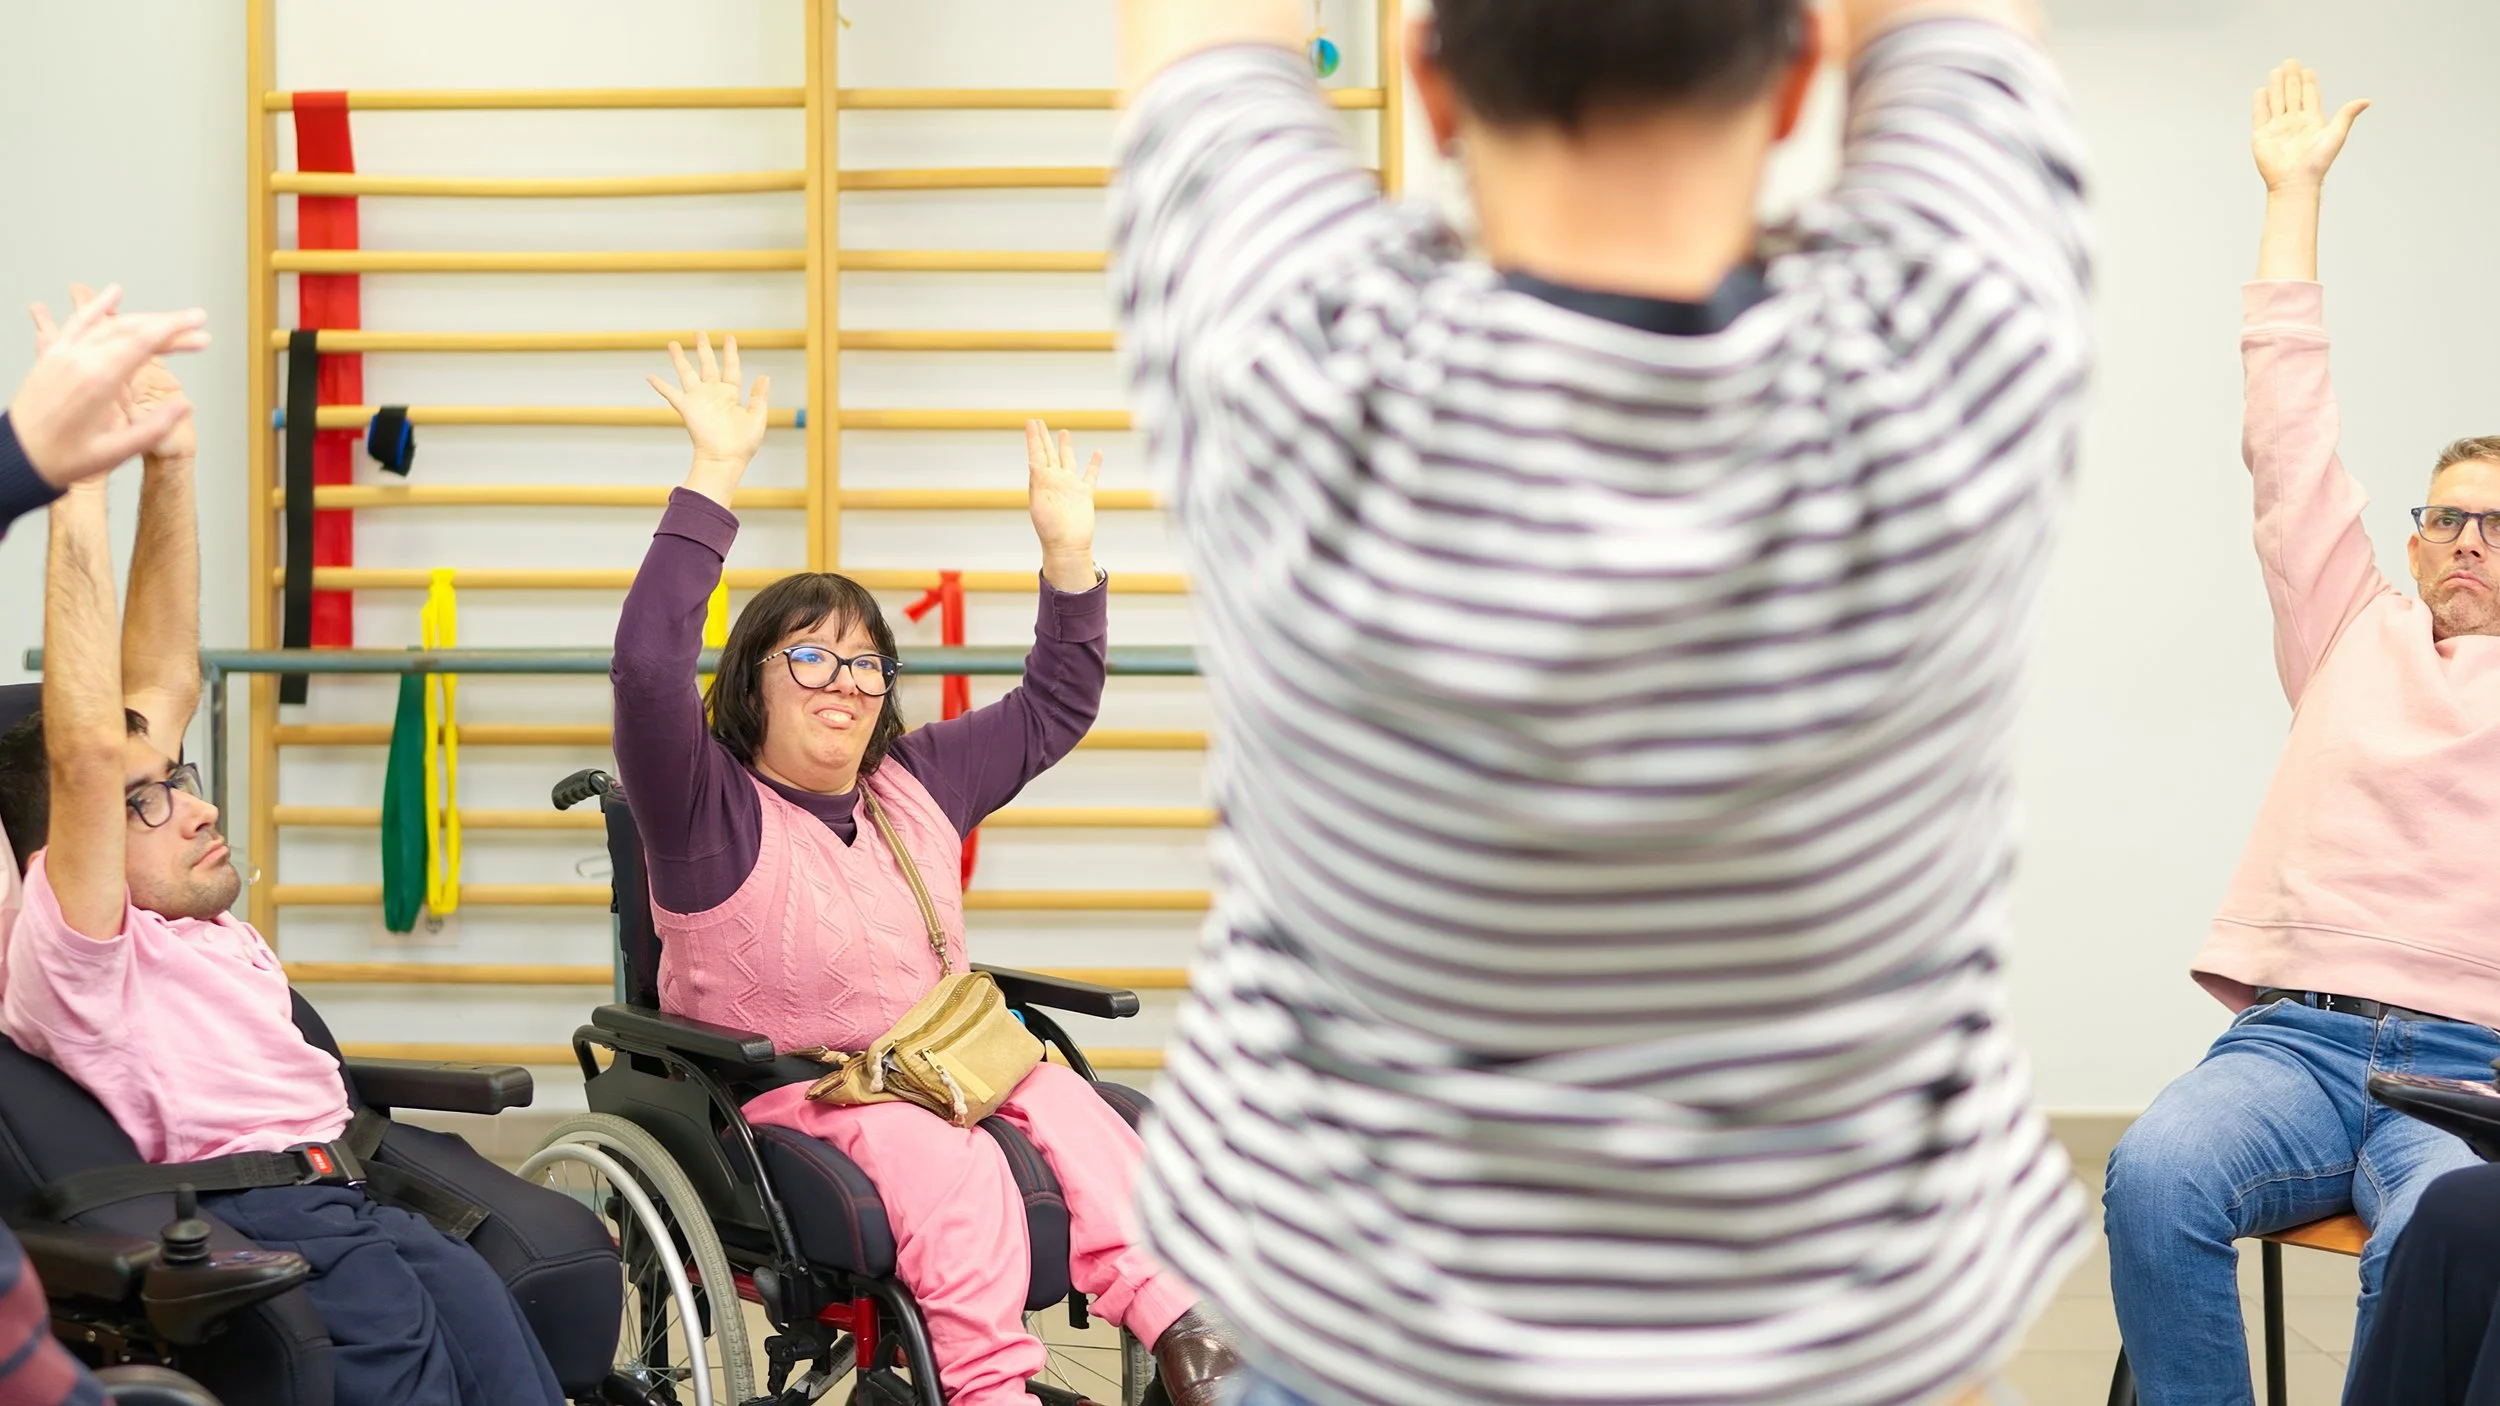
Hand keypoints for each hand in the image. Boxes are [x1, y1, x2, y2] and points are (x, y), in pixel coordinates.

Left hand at [13, 284, 208, 488]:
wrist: (18, 456)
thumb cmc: (63, 457)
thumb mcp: (115, 451)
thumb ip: (153, 428)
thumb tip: (185, 406)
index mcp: (98, 381)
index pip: (143, 342)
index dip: (174, 329)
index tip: (196, 322)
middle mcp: (80, 361)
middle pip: (132, 329)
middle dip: (168, 324)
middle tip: (196, 324)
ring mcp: (64, 355)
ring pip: (110, 324)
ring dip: (143, 318)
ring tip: (170, 318)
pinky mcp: (54, 356)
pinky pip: (78, 323)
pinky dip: (98, 307)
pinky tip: (113, 295)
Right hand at [648, 334, 769, 486]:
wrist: (725, 459)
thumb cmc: (743, 444)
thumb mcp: (757, 417)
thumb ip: (759, 396)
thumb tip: (764, 376)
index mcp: (731, 395)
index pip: (731, 367)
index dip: (730, 352)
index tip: (729, 337)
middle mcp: (713, 393)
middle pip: (707, 364)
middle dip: (703, 348)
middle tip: (698, 332)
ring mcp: (698, 399)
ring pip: (687, 372)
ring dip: (679, 358)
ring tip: (673, 343)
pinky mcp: (686, 408)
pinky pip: (670, 393)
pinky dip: (660, 385)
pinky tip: (650, 376)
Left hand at [1026, 419, 1101, 590]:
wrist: (1067, 547)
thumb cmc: (1050, 530)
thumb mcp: (1039, 505)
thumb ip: (1036, 483)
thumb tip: (1031, 461)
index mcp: (1042, 482)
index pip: (1036, 454)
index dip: (1033, 438)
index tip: (1030, 422)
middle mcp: (1055, 481)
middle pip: (1048, 453)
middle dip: (1043, 437)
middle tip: (1037, 421)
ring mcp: (1070, 486)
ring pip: (1067, 460)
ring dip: (1064, 446)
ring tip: (1063, 432)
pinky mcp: (1085, 494)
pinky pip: (1091, 475)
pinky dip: (1095, 464)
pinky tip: (1098, 452)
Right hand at [2252, 60, 2367, 192]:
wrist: (2295, 181)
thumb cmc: (2317, 163)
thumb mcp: (2336, 135)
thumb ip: (2347, 115)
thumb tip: (2366, 101)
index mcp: (2312, 122)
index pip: (2309, 97)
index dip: (2309, 83)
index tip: (2308, 70)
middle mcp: (2294, 123)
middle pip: (2292, 95)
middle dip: (2291, 78)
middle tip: (2291, 61)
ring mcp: (2277, 128)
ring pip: (2277, 101)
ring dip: (2277, 85)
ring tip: (2276, 70)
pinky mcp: (2262, 136)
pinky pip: (2260, 115)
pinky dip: (2260, 103)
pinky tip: (2261, 91)